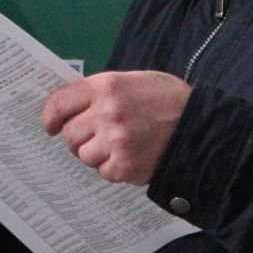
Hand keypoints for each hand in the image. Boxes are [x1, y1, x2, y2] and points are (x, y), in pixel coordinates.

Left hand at [41, 71, 191, 185]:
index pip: (60, 103)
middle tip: (95, 137)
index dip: (50, 117)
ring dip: (96, 154)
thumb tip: (72, 105)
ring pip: (84, 155)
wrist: (202, 127)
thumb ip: (103, 91)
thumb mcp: (135, 81)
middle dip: (79, 138)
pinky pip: (104, 172)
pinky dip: (114, 168)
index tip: (49, 125)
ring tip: (119, 146)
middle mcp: (107, 113)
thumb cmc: (169, 101)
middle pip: (70, 134)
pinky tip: (132, 156)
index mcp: (107, 86)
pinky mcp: (126, 166)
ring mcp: (116, 141)